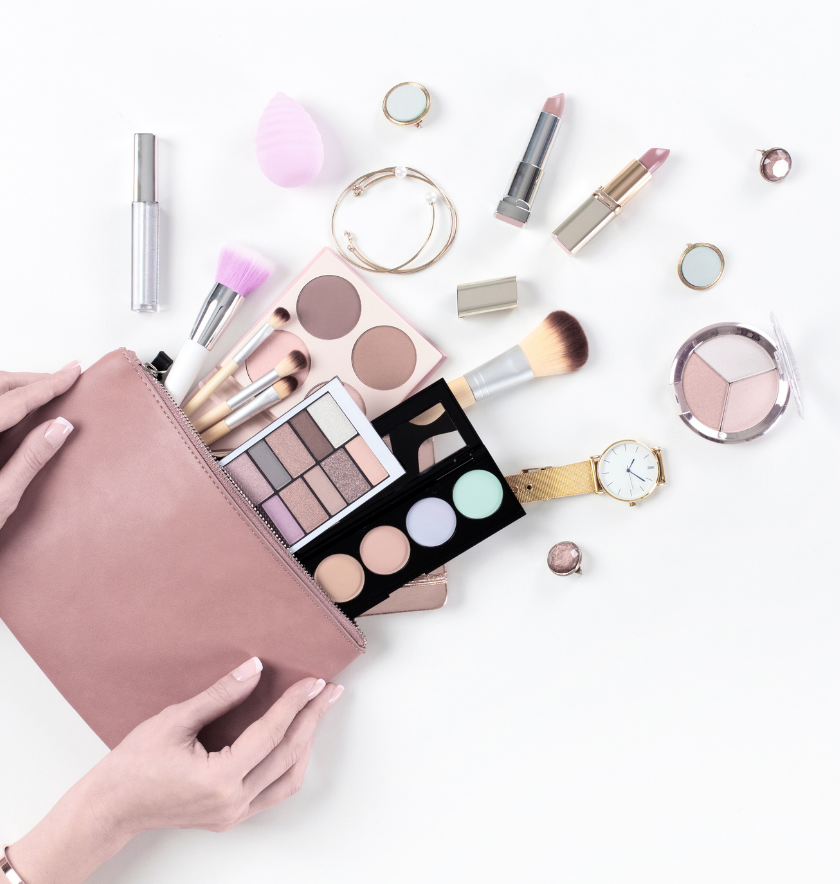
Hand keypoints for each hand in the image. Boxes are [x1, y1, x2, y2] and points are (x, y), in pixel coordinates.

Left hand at [0, 362, 80, 530]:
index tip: (72, 372)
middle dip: (30, 380)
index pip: (13, 400)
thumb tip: (60, 427)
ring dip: (12, 389)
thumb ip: (30, 459)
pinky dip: (0, 404)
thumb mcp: (0, 498)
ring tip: (42, 394)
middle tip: (62, 380)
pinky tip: (15, 414)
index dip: (47, 385)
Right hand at [7, 659, 343, 882]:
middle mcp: (232, 802)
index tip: (313, 681)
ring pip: (288, 778)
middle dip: (312, 719)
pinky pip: (273, 791)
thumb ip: (219, 695)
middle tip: (330, 691)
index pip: (270, 734)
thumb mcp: (175, 719)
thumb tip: (255, 668)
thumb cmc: (135, 762)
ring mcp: (233, 814)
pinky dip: (290, 764)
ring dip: (306, 743)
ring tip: (317, 712)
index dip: (295, 704)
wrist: (111, 806)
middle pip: (287, 755)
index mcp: (218, 779)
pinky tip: (295, 740)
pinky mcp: (230, 817)